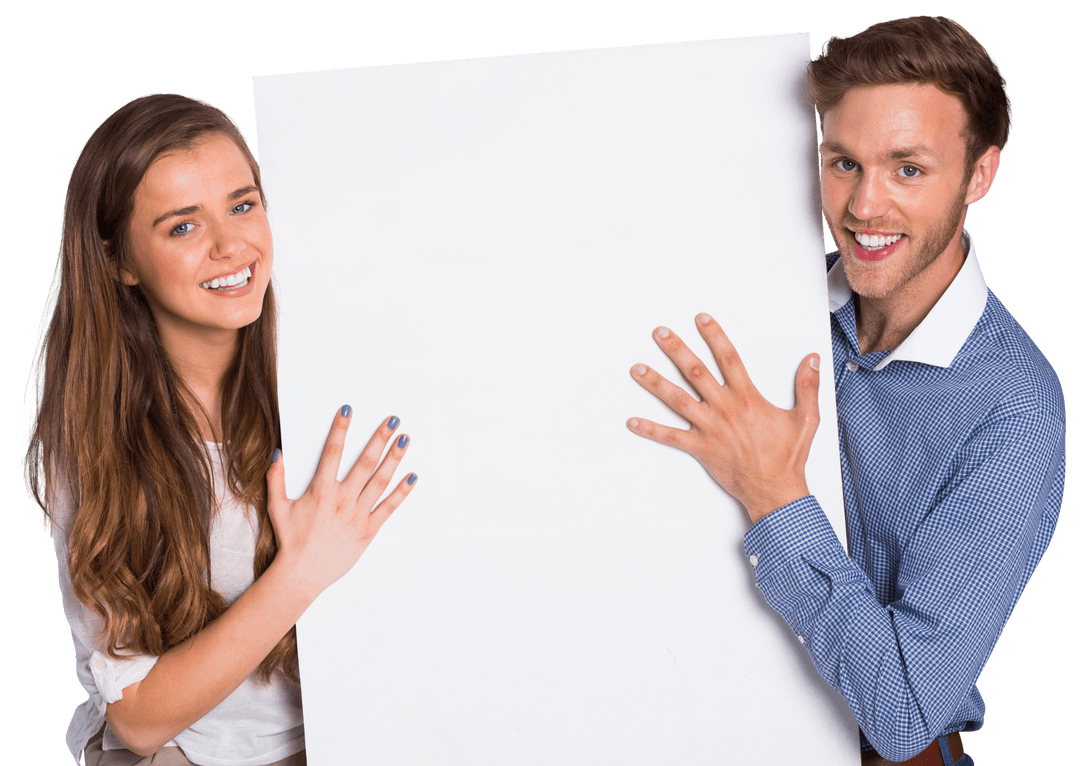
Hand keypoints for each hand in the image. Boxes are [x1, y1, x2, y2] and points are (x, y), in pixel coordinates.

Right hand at [266, 408, 416, 596]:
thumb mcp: (277, 507)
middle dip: (379, 438)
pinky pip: (389, 508)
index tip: (348, 409)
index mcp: (321, 491)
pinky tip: (412, 477)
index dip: (340, 429)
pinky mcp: (369, 530)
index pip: (332, 452)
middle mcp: (342, 500)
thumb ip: (276, 478)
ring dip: (394, 459)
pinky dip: (402, 492)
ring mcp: (358, 515)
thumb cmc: (291, 540)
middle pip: (365, 462)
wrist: (302, 573)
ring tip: (405, 440)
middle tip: (393, 420)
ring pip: (380, 481)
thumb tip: (277, 453)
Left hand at [627, 313, 819, 522]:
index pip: (728, 358)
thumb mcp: (806, 419)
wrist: (775, 490)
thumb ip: (808, 387)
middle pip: (694, 371)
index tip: (701, 319)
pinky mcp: (700, 448)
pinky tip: (632, 421)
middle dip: (675, 349)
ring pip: (676, 399)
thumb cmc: (787, 457)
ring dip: (655, 383)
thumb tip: (812, 359)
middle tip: (659, 333)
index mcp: (747, 398)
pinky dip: (650, 430)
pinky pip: (670, 436)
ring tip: (637, 368)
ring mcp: (709, 428)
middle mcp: (724, 408)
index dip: (714, 336)